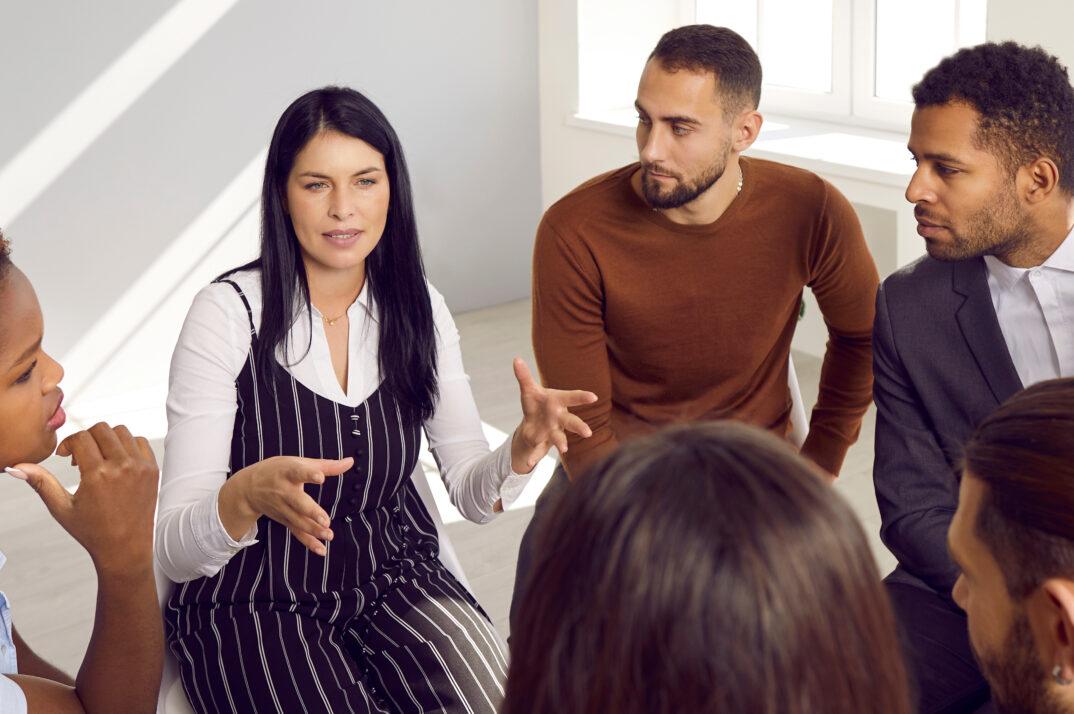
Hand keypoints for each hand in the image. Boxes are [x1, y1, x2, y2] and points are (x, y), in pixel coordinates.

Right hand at [9, 422, 158, 574]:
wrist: (125, 548)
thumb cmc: (91, 531)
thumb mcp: (61, 507)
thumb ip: (40, 482)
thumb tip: (15, 467)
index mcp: (98, 475)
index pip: (80, 437)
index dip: (68, 444)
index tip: (65, 456)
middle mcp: (122, 466)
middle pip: (101, 429)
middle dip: (86, 438)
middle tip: (80, 459)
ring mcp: (141, 467)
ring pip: (121, 432)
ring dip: (106, 440)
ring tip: (98, 460)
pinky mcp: (153, 469)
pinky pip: (139, 442)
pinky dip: (126, 445)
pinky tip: (115, 462)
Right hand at [224, 456, 352, 555]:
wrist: (248, 488)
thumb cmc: (278, 471)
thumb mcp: (299, 462)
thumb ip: (326, 465)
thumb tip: (351, 462)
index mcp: (288, 472)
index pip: (298, 472)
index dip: (309, 475)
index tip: (320, 477)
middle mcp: (283, 491)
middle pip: (298, 502)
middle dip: (311, 512)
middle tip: (326, 520)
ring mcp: (282, 508)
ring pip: (298, 520)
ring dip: (313, 530)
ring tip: (329, 534)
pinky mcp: (284, 520)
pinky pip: (296, 532)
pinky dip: (308, 542)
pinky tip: (321, 549)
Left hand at [510, 357, 597, 472]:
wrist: (533, 422)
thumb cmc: (536, 403)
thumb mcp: (529, 389)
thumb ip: (524, 376)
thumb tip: (516, 359)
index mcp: (558, 401)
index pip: (572, 397)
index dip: (582, 397)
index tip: (593, 397)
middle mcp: (559, 417)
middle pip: (572, 421)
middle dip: (579, 426)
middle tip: (587, 432)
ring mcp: (553, 431)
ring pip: (560, 437)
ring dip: (562, 443)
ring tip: (564, 449)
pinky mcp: (543, 442)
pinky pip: (540, 450)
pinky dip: (535, 456)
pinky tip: (530, 463)